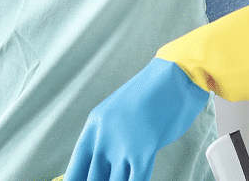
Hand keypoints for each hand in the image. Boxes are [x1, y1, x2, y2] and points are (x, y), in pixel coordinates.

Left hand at [63, 58, 208, 180]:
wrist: (174, 78)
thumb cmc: (149, 97)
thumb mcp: (118, 114)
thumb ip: (107, 141)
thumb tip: (102, 169)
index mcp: (94, 126)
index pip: (75, 171)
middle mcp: (103, 137)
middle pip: (93, 180)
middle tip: (109, 179)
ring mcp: (122, 145)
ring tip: (124, 178)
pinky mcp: (144, 152)